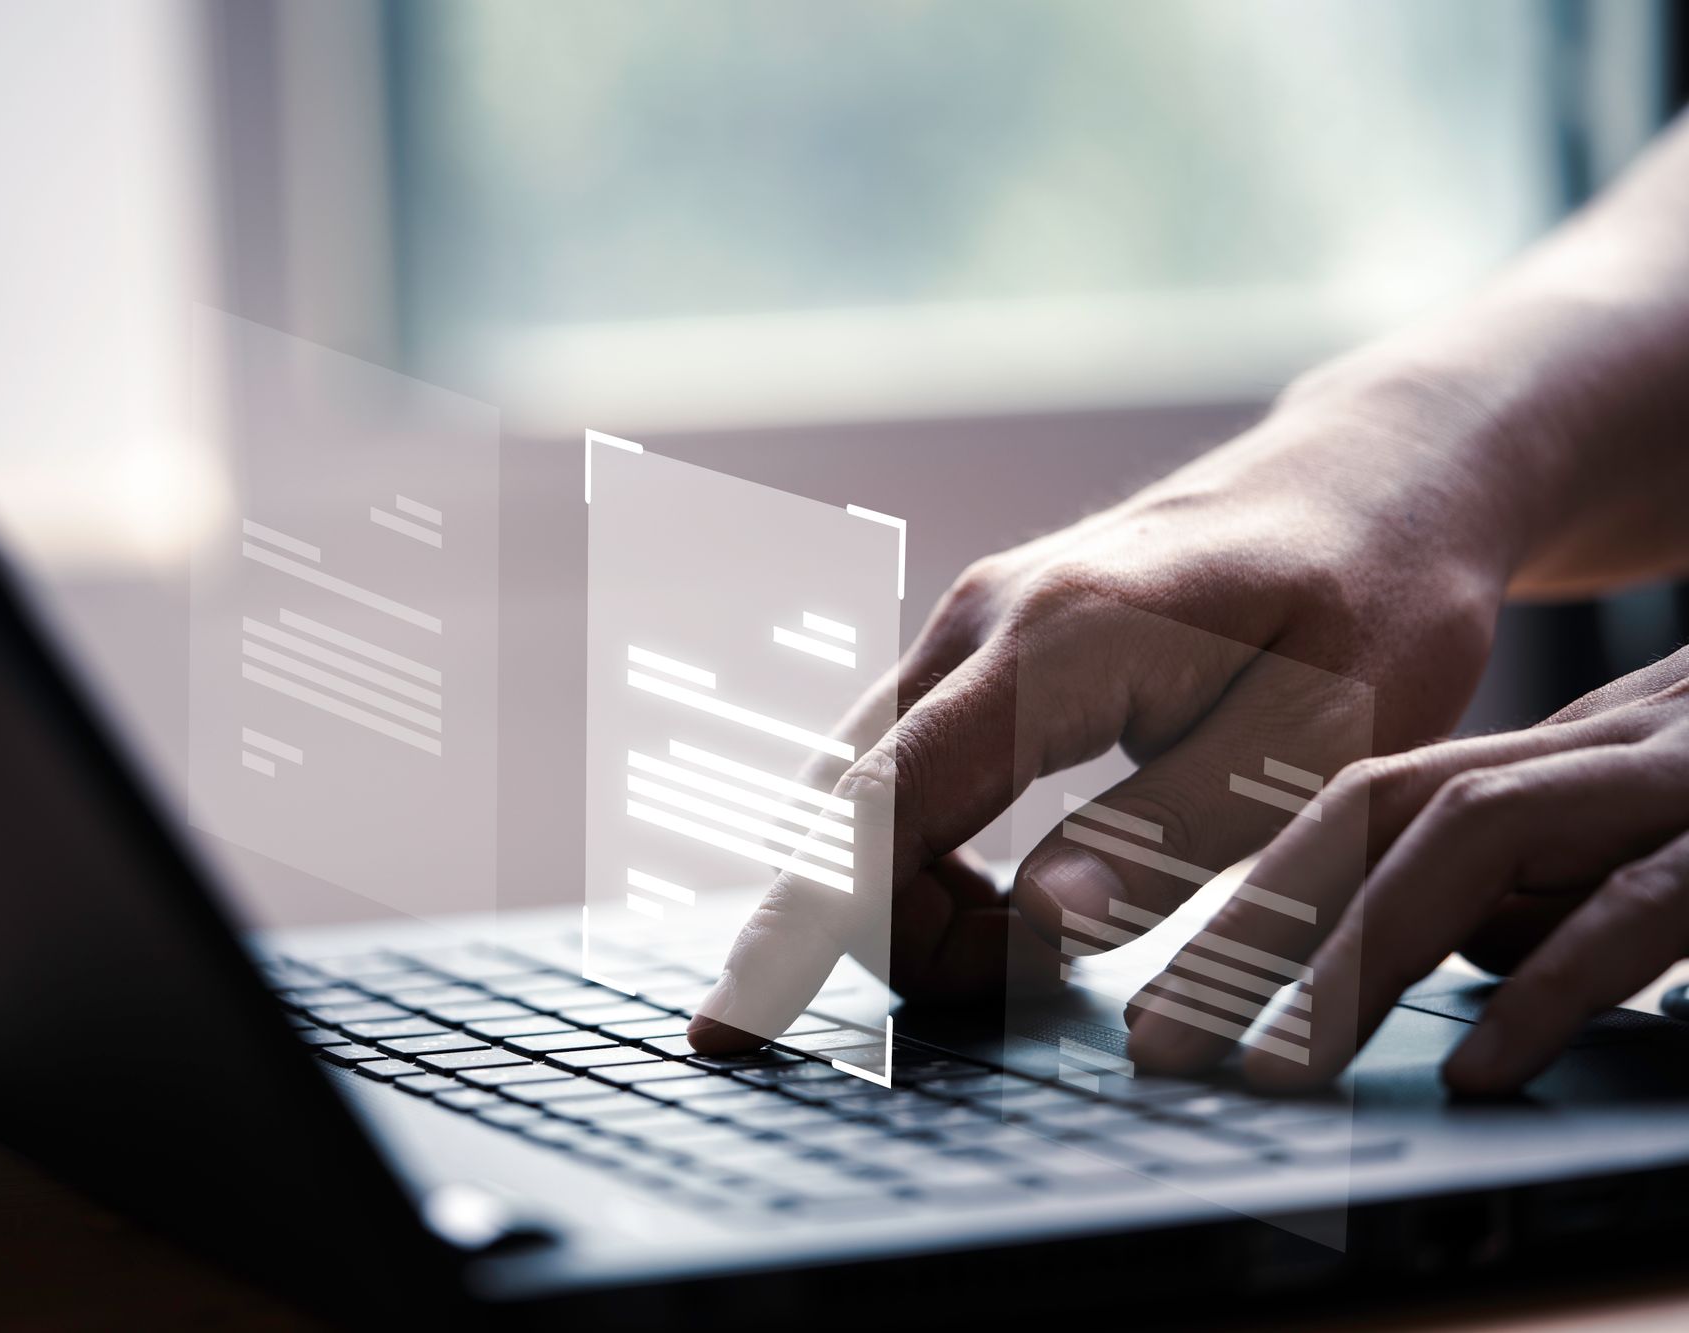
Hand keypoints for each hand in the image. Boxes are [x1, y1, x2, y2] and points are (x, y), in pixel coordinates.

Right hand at [688, 372, 1521, 1051]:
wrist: (1364, 483)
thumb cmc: (1369, 609)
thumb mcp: (1317, 744)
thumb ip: (1173, 835)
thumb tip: (1038, 929)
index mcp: (1058, 644)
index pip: (886, 806)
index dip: (805, 922)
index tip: (732, 1022)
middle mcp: (977, 619)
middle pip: (842, 807)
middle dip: (879, 932)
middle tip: (1021, 991)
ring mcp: (963, 625)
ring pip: (853, 790)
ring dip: (895, 897)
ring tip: (1020, 951)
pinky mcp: (973, 647)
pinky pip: (891, 767)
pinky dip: (907, 856)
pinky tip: (993, 896)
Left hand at [1126, 643, 1688, 1094]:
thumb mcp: (1652, 829)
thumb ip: (1550, 876)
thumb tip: (1464, 946)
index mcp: (1563, 751)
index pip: (1367, 803)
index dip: (1252, 896)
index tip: (1162, 1001)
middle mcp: (1600, 745)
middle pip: (1378, 808)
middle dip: (1251, 927)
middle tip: (1157, 1045)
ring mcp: (1673, 778)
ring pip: (1475, 830)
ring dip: (1358, 951)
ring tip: (1279, 1071)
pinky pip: (1641, 900)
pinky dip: (1552, 986)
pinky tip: (1478, 1073)